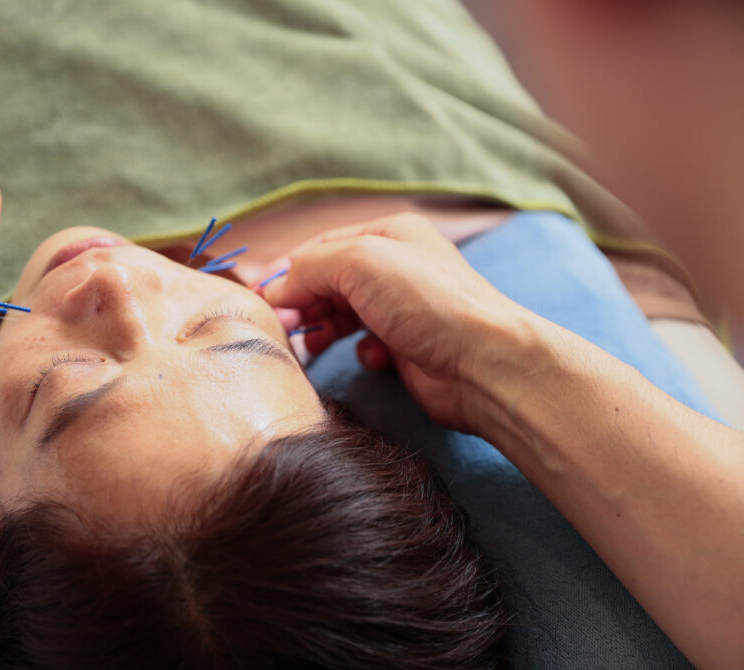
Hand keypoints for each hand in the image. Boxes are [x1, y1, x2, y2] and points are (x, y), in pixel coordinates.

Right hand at [259, 212, 522, 433]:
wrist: (482, 362)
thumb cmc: (428, 302)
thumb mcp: (359, 261)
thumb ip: (309, 268)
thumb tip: (274, 289)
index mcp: (389, 233)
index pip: (321, 246)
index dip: (288, 271)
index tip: (261, 298)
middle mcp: (396, 268)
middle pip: (329, 281)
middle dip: (303, 303)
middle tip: (284, 326)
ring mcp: (403, 309)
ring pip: (344, 315)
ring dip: (324, 328)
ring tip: (315, 343)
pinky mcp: (407, 347)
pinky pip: (366, 346)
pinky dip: (361, 352)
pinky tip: (374, 358)